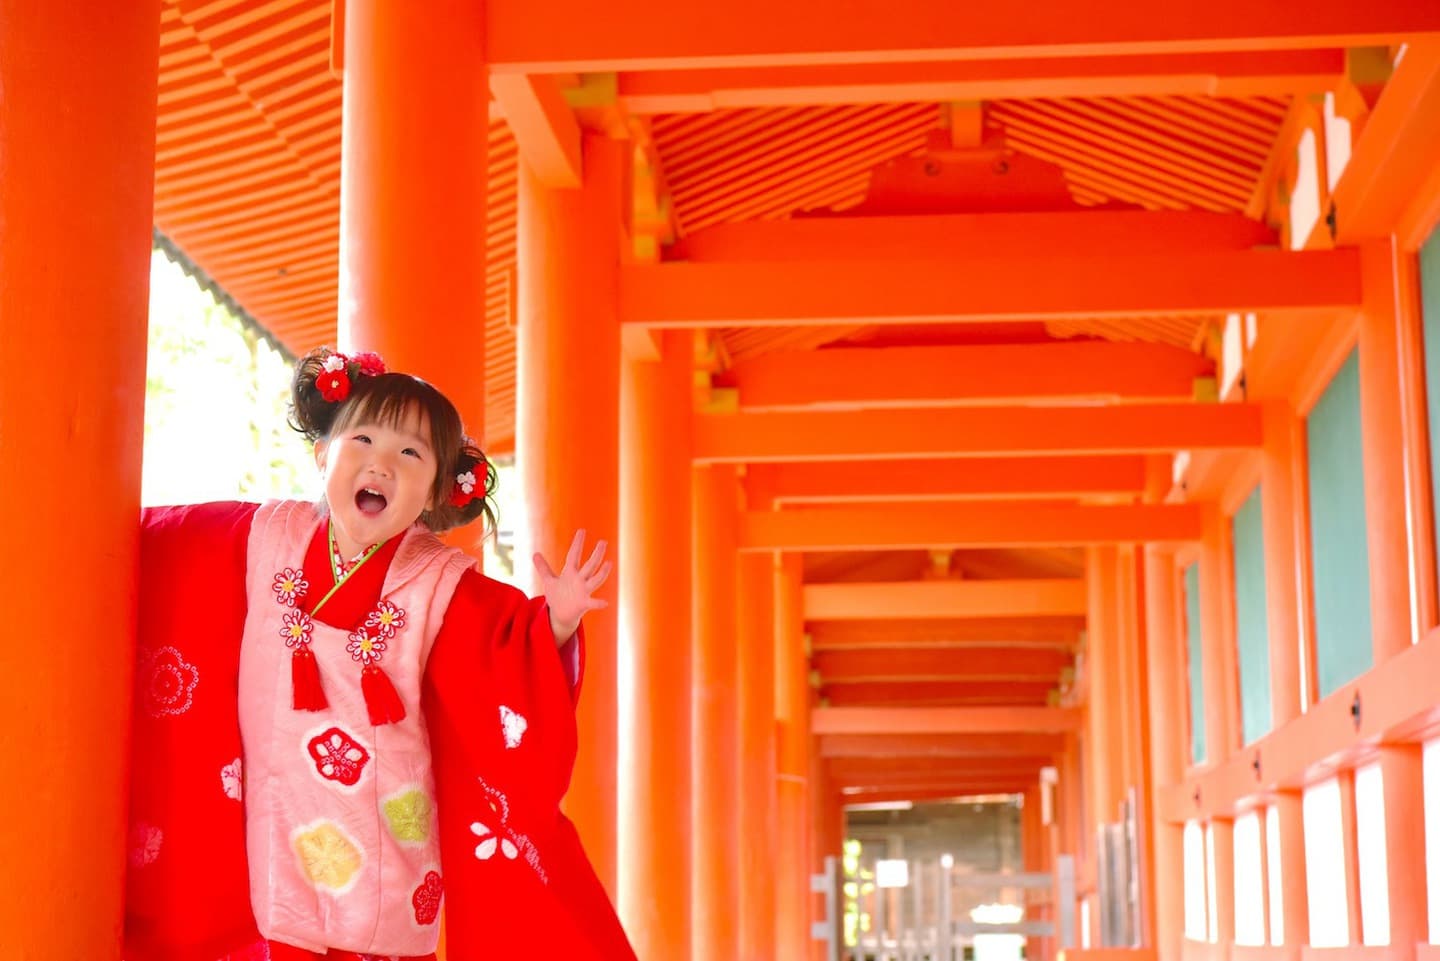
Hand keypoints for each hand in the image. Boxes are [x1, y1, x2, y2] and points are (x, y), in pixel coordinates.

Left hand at [533, 529, 611, 644]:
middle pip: (589, 565)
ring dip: (602, 573)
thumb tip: (534, 554)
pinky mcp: (584, 604)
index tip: (581, 530)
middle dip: (596, 554)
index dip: (577, 543)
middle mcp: (579, 580)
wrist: (561, 615)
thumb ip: (543, 567)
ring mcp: (583, 591)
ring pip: (595, 580)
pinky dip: (599, 603)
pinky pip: (593, 603)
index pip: (574, 555)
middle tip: (603, 542)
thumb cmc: (558, 596)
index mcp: (570, 573)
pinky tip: (605, 602)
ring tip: (609, 563)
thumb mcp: (549, 581)